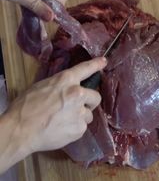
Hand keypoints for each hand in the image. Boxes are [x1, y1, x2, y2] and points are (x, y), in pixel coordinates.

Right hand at [0, 57, 106, 173]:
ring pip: (89, 115)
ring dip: (81, 117)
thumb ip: (59, 86)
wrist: (21, 130)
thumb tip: (66, 89)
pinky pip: (82, 127)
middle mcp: (78, 94)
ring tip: (65, 121)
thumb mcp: (42, 87)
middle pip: (96, 97)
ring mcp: (80, 112)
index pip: (85, 69)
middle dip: (89, 102)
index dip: (96, 64)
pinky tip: (62, 130)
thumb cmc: (26, 106)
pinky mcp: (80, 129)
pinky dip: (75, 129)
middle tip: (78, 107)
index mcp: (66, 80)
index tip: (104, 61)